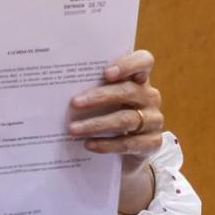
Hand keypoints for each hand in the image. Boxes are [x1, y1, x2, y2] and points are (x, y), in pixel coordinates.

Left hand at [68, 50, 164, 177]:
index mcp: (139, 79)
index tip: (106, 73)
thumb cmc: (109, 115)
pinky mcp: (153, 143)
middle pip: (128, 91)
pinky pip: (129, 143)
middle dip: (99, 97)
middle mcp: (150, 96)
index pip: (144, 61)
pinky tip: (89, 144)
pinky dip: (107, 144)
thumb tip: (60, 87)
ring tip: (73, 129)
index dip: (128, 65)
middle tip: (74, 103)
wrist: (126, 152)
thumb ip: (92, 88)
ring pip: (126, 119)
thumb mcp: (103, 100)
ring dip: (97, 124)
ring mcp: (153, 120)